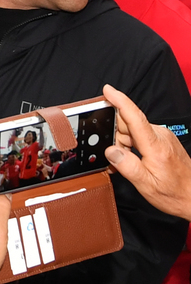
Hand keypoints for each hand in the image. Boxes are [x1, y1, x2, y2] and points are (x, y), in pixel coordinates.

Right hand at [102, 84, 190, 219]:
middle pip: (129, 124)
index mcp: (155, 145)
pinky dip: (132, 146)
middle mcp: (160, 136)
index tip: (108, 90)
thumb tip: (110, 151)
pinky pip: (140, 136)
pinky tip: (133, 161)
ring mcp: (163, 137)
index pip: (135, 117)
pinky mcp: (163, 140)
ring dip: (123, 144)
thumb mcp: (146, 185)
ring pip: (133, 131)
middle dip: (116, 137)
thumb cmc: (174, 193)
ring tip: (127, 164)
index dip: (120, 101)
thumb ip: (126, 166)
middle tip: (116, 158)